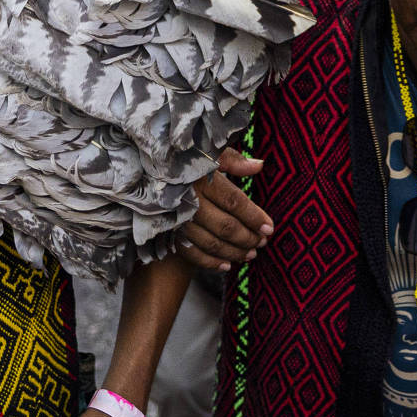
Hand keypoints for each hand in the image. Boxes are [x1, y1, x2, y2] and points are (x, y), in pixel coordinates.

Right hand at [177, 146, 272, 270]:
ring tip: (250, 255)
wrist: (146, 168)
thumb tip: (259, 166)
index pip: (234, 202)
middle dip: (247, 237)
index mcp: (200, 178)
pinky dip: (209, 263)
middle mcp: (188, 201)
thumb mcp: (207, 150)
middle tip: (262, 243)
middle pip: (225, 226)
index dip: (254, 216)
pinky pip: (190, 253)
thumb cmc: (184, 157)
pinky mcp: (167, 232)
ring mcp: (177, 219)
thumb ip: (233, 160)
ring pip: (210, 242)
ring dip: (233, 252)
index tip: (270, 227)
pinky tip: (226, 265)